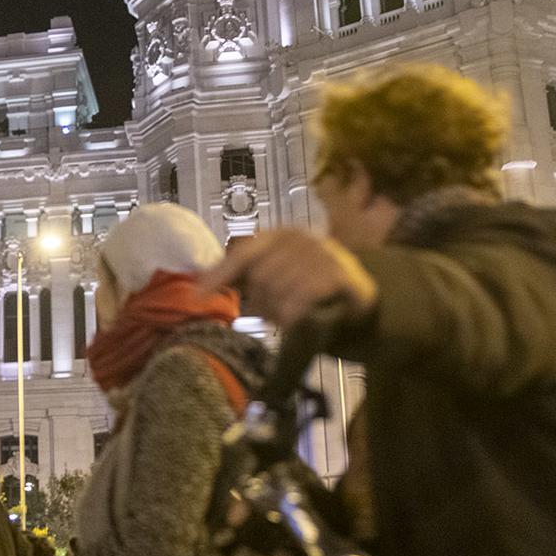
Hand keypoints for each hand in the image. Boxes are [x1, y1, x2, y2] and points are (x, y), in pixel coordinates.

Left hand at [198, 229, 376, 332]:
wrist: (357, 289)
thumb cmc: (307, 281)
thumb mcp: (274, 274)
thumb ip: (242, 276)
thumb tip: (200, 284)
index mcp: (278, 235)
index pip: (242, 255)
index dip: (219, 276)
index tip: (197, 297)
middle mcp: (298, 238)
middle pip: (261, 277)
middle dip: (260, 302)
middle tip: (268, 315)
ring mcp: (321, 253)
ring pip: (280, 289)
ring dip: (278, 311)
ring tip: (285, 316)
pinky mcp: (338, 274)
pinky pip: (302, 299)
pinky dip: (293, 314)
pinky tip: (294, 320)